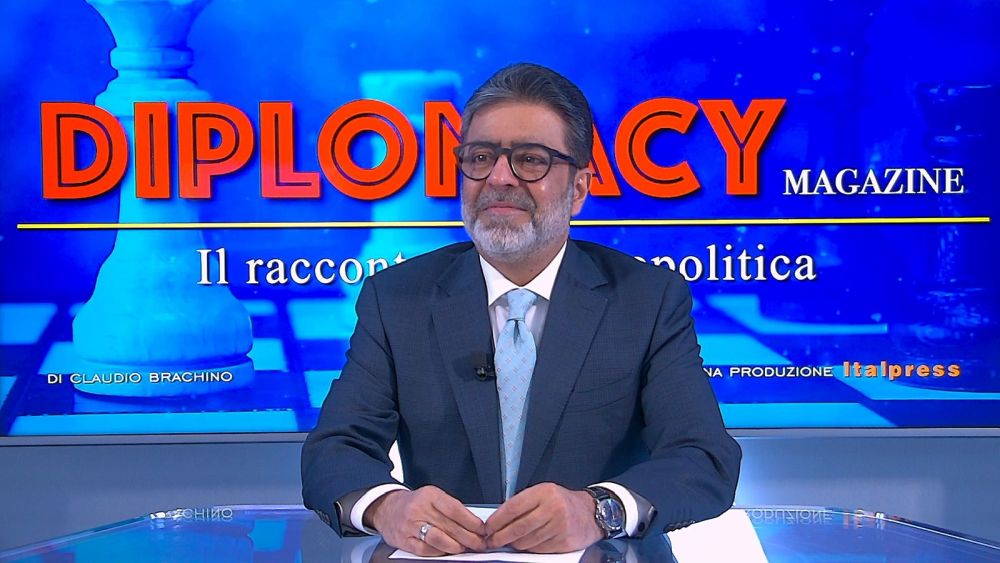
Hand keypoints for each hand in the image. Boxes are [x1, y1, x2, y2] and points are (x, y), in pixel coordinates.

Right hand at [365, 486, 486, 555]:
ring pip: (438, 539)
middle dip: (469, 537)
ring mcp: (410, 526)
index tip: (482, 529)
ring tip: (465, 548)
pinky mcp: (404, 540)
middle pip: (449, 526)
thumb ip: (450, 508)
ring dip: (455, 546)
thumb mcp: (432, 497)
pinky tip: (447, 552)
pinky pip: (425, 550)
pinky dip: (439, 552)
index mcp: (430, 496)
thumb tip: (473, 524)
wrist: (386, 508)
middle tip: (480, 543)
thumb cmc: (414, 504)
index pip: (455, 509)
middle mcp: (419, 509)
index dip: (471, 521)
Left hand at [485, 482, 603, 552]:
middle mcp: (553, 508)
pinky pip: (538, 549)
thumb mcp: (543, 493)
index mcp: (544, 492)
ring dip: (514, 544)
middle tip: (492, 540)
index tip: (488, 527)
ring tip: (509, 542)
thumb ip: (523, 503)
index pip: (513, 507)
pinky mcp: (564, 542)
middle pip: (518, 527)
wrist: (590, 513)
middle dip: (501, 536)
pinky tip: (527, 544)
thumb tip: (498, 520)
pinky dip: (529, 549)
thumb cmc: (564, 502)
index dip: (497, 520)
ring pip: (527, 541)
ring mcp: (559, 526)